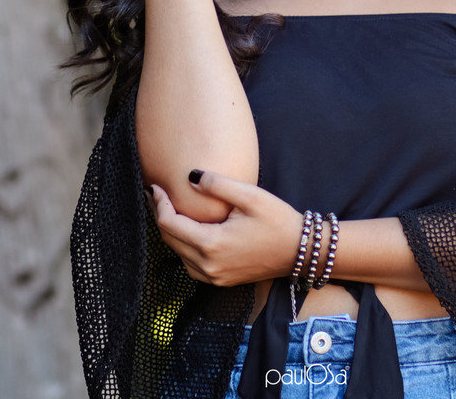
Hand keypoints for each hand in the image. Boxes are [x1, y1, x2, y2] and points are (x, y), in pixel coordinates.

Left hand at [147, 170, 303, 286]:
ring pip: (177, 253)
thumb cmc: (278, 221)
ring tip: (168, 208)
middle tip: (156, 194)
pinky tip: (187, 229)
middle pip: (169, 240)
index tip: (155, 186)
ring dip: (170, 231)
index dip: (159, 203)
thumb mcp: (251, 196)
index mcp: (212, 244)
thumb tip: (190, 176)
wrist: (300, 252)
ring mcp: (213, 277)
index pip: (169, 224)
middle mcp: (208, 266)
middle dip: (160, 215)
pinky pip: (190, 264)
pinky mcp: (220, 281)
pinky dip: (183, 246)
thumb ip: (217, 184)